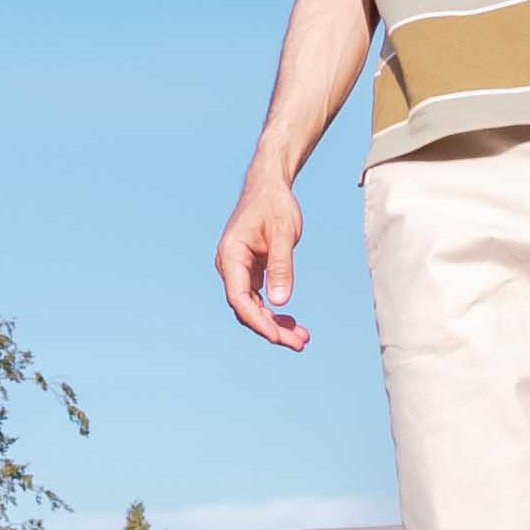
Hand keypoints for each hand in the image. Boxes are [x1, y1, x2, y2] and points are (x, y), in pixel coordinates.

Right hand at [214, 167, 308, 350]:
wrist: (269, 185)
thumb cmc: (275, 204)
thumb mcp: (284, 233)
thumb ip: (281, 267)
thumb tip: (280, 302)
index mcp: (230, 255)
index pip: (239, 297)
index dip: (257, 320)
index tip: (276, 337)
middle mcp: (229, 265)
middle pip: (246, 308)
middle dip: (271, 328)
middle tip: (299, 344)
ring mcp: (238, 270)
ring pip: (252, 307)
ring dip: (274, 324)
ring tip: (301, 338)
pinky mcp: (249, 271)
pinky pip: (258, 298)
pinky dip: (274, 311)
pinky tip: (292, 322)